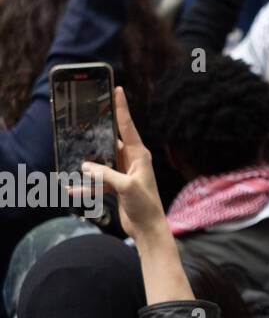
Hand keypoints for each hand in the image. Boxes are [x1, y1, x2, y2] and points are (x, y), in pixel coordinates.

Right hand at [78, 88, 166, 241]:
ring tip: (73, 160)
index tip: (118, 89)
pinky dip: (87, 186)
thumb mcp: (126, 187)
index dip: (122, 108)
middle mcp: (132, 160)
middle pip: (112, 141)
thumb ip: (106, 175)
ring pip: (101, 162)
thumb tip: (85, 166)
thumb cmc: (145, 205)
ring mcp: (124, 172)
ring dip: (89, 165)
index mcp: (139, 155)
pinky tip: (72, 190)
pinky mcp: (117, 185)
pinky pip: (98, 181)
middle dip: (99, 133)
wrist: (148, 228)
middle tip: (87, 118)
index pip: (128, 126)